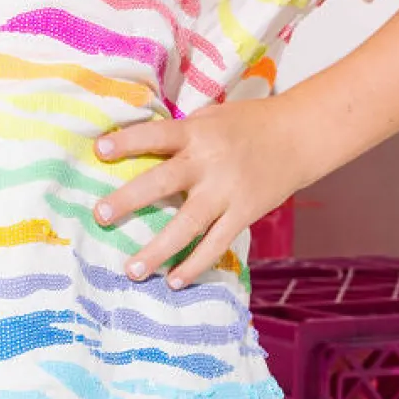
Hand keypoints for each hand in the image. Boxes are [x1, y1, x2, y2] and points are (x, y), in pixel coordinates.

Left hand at [93, 92, 317, 285]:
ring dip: (158, 250)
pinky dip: (195, 265)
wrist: (299, 137)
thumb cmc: (249, 124)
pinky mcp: (243, 214)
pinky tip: (173, 280)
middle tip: (100, 215)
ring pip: (187, 225)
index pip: (157, 134)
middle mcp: (209, 163)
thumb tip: (138, 146)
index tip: (99, 148)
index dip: (128, 140)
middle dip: (129, 199)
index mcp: (197, 133)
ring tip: (131, 270)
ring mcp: (227, 192)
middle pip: (163, 182)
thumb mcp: (212, 118)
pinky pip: (216, 245)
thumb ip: (181, 135)